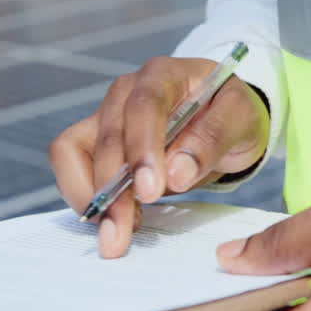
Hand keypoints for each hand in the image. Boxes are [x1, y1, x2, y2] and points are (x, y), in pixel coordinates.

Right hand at [48, 56, 268, 257]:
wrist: (220, 118)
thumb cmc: (229, 113)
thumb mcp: (241, 119)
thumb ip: (212, 139)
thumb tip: (176, 173)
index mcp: (164, 75)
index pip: (145, 107)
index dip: (143, 149)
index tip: (151, 191)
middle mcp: (126, 90)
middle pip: (109, 138)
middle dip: (114, 192)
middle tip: (123, 235)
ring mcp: (106, 114)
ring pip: (74, 151)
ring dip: (91, 197)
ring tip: (115, 233)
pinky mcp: (93, 140)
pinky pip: (70, 165)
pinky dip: (84, 195)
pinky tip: (115, 219)